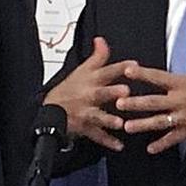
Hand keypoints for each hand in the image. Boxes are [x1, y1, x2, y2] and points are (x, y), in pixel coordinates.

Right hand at [44, 36, 135, 151]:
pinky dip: (108, 141)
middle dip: (112, 92)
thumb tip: (101, 39)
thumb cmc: (69, 89)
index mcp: (91, 80)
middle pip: (101, 93)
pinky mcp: (85, 127)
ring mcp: (87, 112)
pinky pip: (97, 135)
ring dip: (109, 119)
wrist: (51, 111)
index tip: (134, 65)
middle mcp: (89, 95)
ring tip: (120, 123)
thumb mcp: (82, 70)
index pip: (106, 70)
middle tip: (125, 92)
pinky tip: (119, 145)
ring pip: (98, 116)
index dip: (120, 67)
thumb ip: (97, 56)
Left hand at [117, 33, 185, 153]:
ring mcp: (184, 117)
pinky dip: (162, 144)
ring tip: (127, 127)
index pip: (159, 77)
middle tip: (118, 104)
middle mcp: (180, 101)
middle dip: (135, 103)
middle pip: (153, 102)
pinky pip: (173, 139)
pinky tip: (150, 149)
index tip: (128, 71)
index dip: (143, 74)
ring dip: (142, 125)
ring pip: (159, 122)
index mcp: (183, 84)